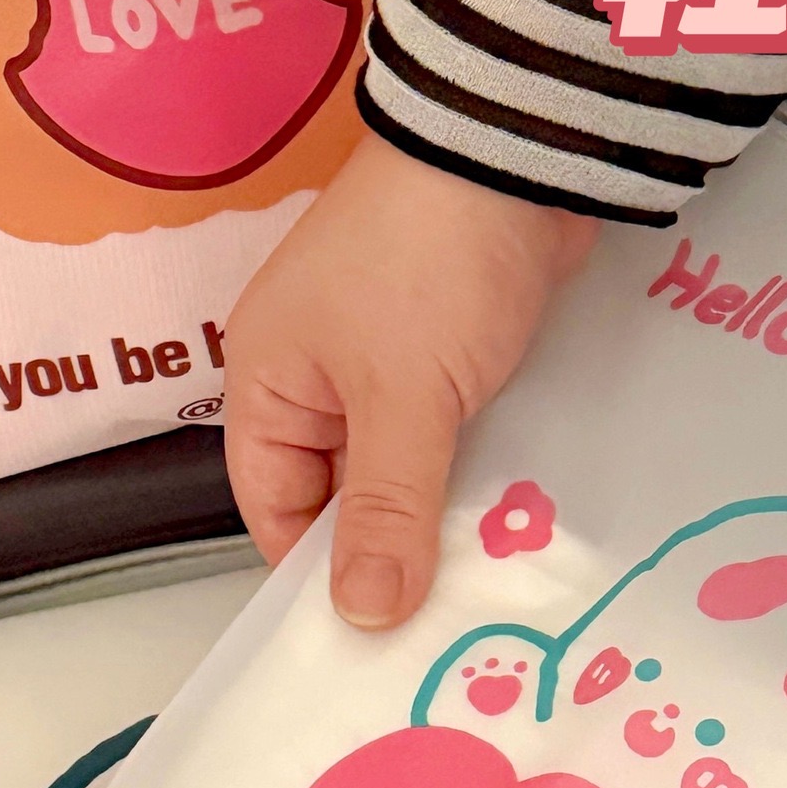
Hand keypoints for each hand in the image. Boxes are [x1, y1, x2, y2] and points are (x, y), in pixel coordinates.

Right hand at [223, 134, 598, 628]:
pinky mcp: (449, 351)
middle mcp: (315, 377)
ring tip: (480, 584)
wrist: (518, 151)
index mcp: (268, 383)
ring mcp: (384, 361)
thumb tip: (362, 615)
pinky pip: (448, 436)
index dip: (315, 573)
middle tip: (438, 625)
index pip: (274, 509)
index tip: (372, 636)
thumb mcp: (400, 400)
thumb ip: (384, 510)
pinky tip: (508, 521)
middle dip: (385, 551)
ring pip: (401, 470)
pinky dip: (471, 473)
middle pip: (338, 496)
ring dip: (438, 515)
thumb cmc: (431, 261)